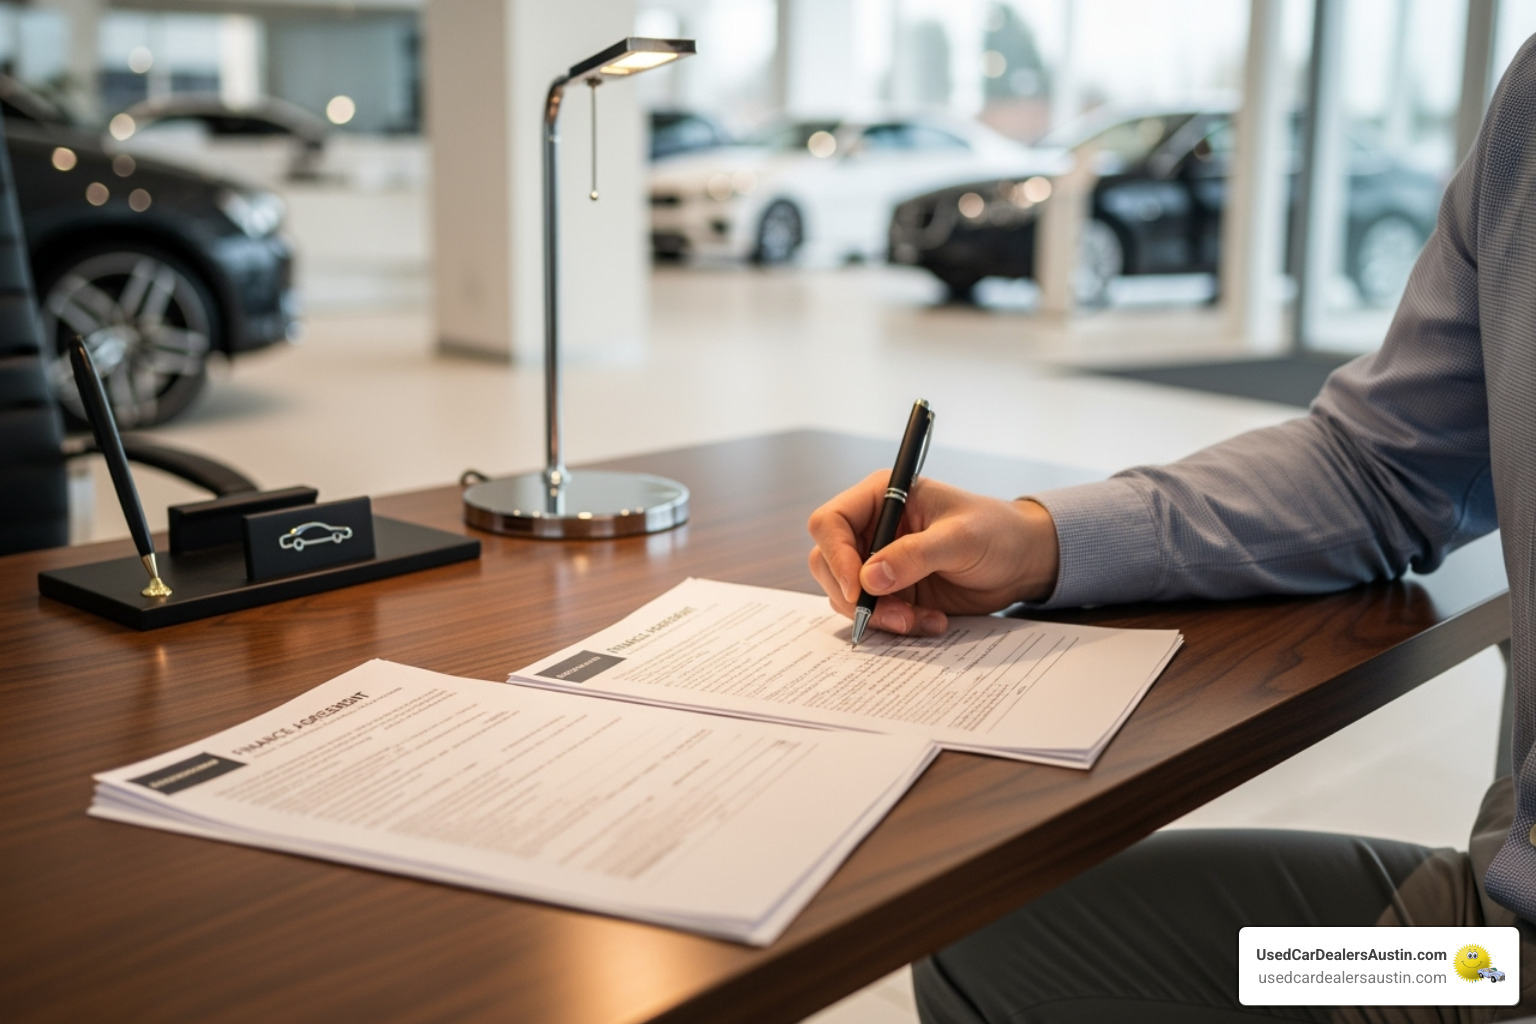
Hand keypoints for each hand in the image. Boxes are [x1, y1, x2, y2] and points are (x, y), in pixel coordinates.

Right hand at [807, 472, 1059, 636]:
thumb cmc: (997, 533)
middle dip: (854, 596)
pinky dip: (894, 625)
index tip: (858, 589)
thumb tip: (868, 578)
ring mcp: (878, 561)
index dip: (835, 556)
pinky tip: (931, 621)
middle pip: (827, 562)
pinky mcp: (891, 591)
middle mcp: (872, 528)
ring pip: (845, 594)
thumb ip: (915, 555)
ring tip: (919, 621)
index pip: (830, 522)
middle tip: (892, 616)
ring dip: (877, 615)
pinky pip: (873, 613)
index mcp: (882, 497)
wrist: (1022, 561)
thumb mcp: (960, 539)